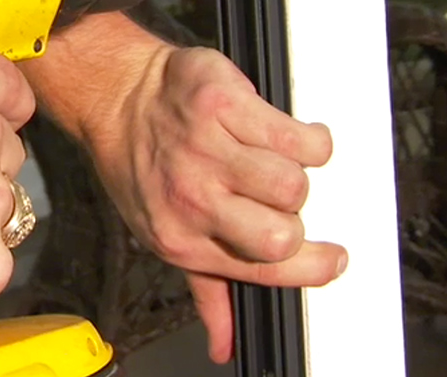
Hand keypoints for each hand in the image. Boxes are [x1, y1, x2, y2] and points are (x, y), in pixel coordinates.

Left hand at [84, 45, 346, 363]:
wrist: (115, 101)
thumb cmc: (141, 168)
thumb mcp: (165, 234)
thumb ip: (206, 291)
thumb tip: (226, 345)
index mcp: (184, 240)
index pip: (270, 271)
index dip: (314, 268)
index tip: (331, 257)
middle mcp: (193, 200)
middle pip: (284, 232)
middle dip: (294, 217)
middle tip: (275, 199)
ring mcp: (206, 150)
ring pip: (293, 181)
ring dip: (294, 172)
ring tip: (269, 160)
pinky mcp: (222, 104)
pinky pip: (295, 134)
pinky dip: (303, 135)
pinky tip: (278, 132)